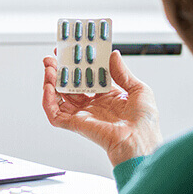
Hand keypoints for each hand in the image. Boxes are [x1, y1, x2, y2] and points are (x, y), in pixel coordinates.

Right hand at [42, 50, 162, 165]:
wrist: (140, 141)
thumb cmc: (145, 123)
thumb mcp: (139, 89)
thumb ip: (122, 72)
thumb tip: (113, 55)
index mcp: (108, 97)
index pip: (88, 77)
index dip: (79, 65)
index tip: (72, 52)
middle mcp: (93, 105)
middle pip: (70, 85)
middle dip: (60, 71)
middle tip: (53, 57)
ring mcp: (83, 115)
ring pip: (59, 97)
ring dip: (51, 82)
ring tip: (48, 67)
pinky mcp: (75, 124)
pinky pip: (55, 113)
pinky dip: (48, 101)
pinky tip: (48, 87)